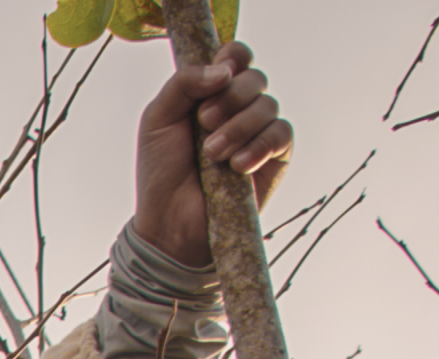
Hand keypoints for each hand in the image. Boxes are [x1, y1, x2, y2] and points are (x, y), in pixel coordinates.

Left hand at [134, 41, 292, 268]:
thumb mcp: (157, 119)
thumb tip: (223, 70)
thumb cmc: (162, 171)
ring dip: (238, 127)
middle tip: (204, 124)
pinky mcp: (275, 157)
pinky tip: (237, 166)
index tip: (219, 75)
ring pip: (267, 105)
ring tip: (212, 154)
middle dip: (229, 99)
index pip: (236, 57)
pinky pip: (281, 134)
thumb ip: (183, 83)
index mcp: (211, 91)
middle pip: (254, 78)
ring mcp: (258, 131)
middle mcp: (238, 107)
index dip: (233, 58)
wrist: (171, 221)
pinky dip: (259, 146)